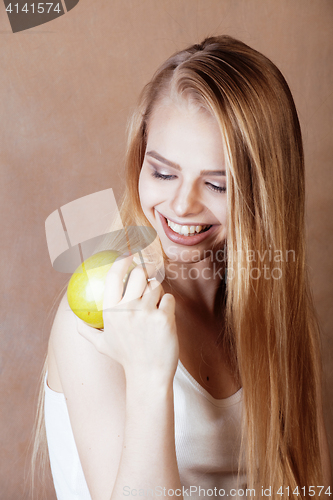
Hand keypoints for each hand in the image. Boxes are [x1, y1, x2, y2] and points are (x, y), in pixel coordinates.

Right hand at [76, 254, 178, 385]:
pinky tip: (164, 318)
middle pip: (138, 275)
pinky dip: (168, 305)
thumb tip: (75, 320)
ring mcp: (145, 313)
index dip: (121, 262)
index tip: (126, 256)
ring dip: (157, 292)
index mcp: (110, 312)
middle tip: (146, 283)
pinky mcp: (163, 318)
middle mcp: (126, 309)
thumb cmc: (126, 359)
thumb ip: (87, 331)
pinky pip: (169, 299)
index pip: (113, 277)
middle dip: (144, 276)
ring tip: (154, 307)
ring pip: (156, 286)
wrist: (148, 376)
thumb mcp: (102, 345)